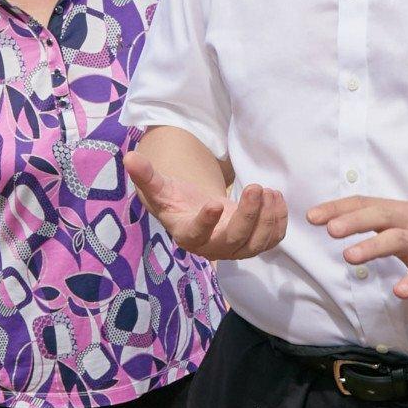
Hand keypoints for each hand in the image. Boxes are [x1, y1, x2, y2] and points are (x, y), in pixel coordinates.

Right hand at [124, 151, 287, 260]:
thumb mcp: (161, 188)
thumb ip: (147, 176)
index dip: (206, 221)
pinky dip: (278, 222)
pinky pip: (271, 240)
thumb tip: (129, 157)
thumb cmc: (177, 201)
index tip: (214, 203)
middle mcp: (213, 248)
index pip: (197, 233)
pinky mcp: (254, 244)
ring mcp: (236, 249)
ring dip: (267, 218)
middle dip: (248, 215)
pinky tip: (277, 198)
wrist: (196, 214)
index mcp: (188, 234)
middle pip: (234, 240)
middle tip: (256, 187)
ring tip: (269, 191)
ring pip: (257, 243)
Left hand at [306, 192, 407, 299]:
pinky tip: (400, 292)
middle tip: (327, 229)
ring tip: (349, 257)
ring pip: (398, 241)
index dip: (338, 209)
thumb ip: (382, 220)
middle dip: (351, 222)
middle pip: (378, 216)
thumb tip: (343, 220)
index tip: (311, 215)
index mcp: (400, 213)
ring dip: (373, 247)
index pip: (365, 204)